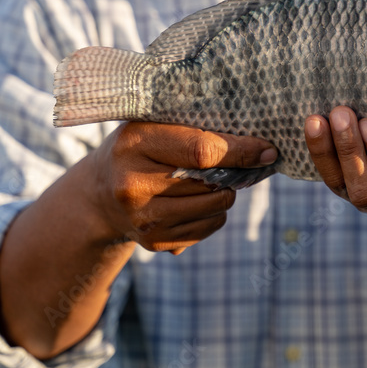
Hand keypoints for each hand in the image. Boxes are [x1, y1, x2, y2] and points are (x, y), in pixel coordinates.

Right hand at [87, 122, 276, 252]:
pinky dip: (213, 213)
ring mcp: (143, 219)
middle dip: (235, 173)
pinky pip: (208, 227)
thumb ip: (197, 128)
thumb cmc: (139, 148)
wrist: (99, 194)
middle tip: (236, 163)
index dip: (241, 151)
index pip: (202, 150)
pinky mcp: (154, 242)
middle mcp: (133, 185)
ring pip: (216, 207)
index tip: (267, 150)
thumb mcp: (155, 125)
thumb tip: (260, 148)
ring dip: (224, 193)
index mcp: (135, 143)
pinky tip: (194, 200)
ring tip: (210, 180)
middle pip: (213, 184)